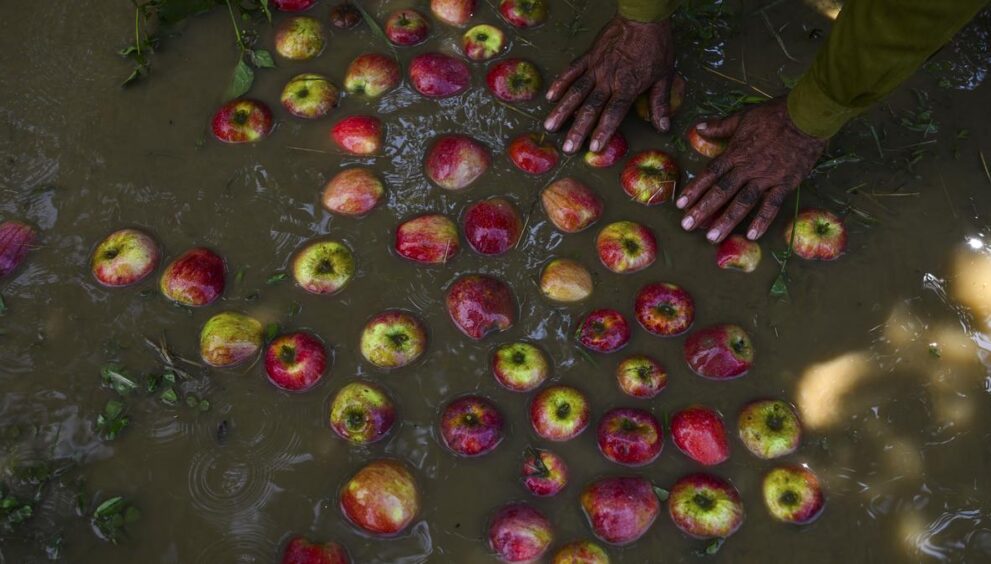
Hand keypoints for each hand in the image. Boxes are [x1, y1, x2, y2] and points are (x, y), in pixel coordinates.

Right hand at [543, 16, 674, 153]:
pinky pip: (572, 70)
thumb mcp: (665, 75)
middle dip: (578, 130)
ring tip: (550, 126)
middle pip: (590, 108)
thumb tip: (664, 127)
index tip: (594, 148)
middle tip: (567, 148)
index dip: (603, 131)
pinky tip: (550, 97)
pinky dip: (560, 83)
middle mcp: (609, 80)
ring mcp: (596, 67)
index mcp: (628, 86)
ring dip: (562, 111)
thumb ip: (660, 103)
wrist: (644, 17)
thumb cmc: (657, 45)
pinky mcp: (589, 56)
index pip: (613, 114)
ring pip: (576, 92)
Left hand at [676, 97, 826, 242]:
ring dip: (726, 220)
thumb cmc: (775, 114)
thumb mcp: (743, 116)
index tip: (680, 204)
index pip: (710, 173)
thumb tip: (697, 128)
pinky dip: (762, 220)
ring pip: (743, 202)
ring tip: (712, 237)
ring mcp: (766, 177)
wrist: (807, 116)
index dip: (694, 189)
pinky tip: (751, 235)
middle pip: (721, 191)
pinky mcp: (786, 183)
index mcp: (736, 152)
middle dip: (703, 209)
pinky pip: (772, 205)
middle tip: (687, 226)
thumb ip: (720, 126)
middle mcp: (747, 168)